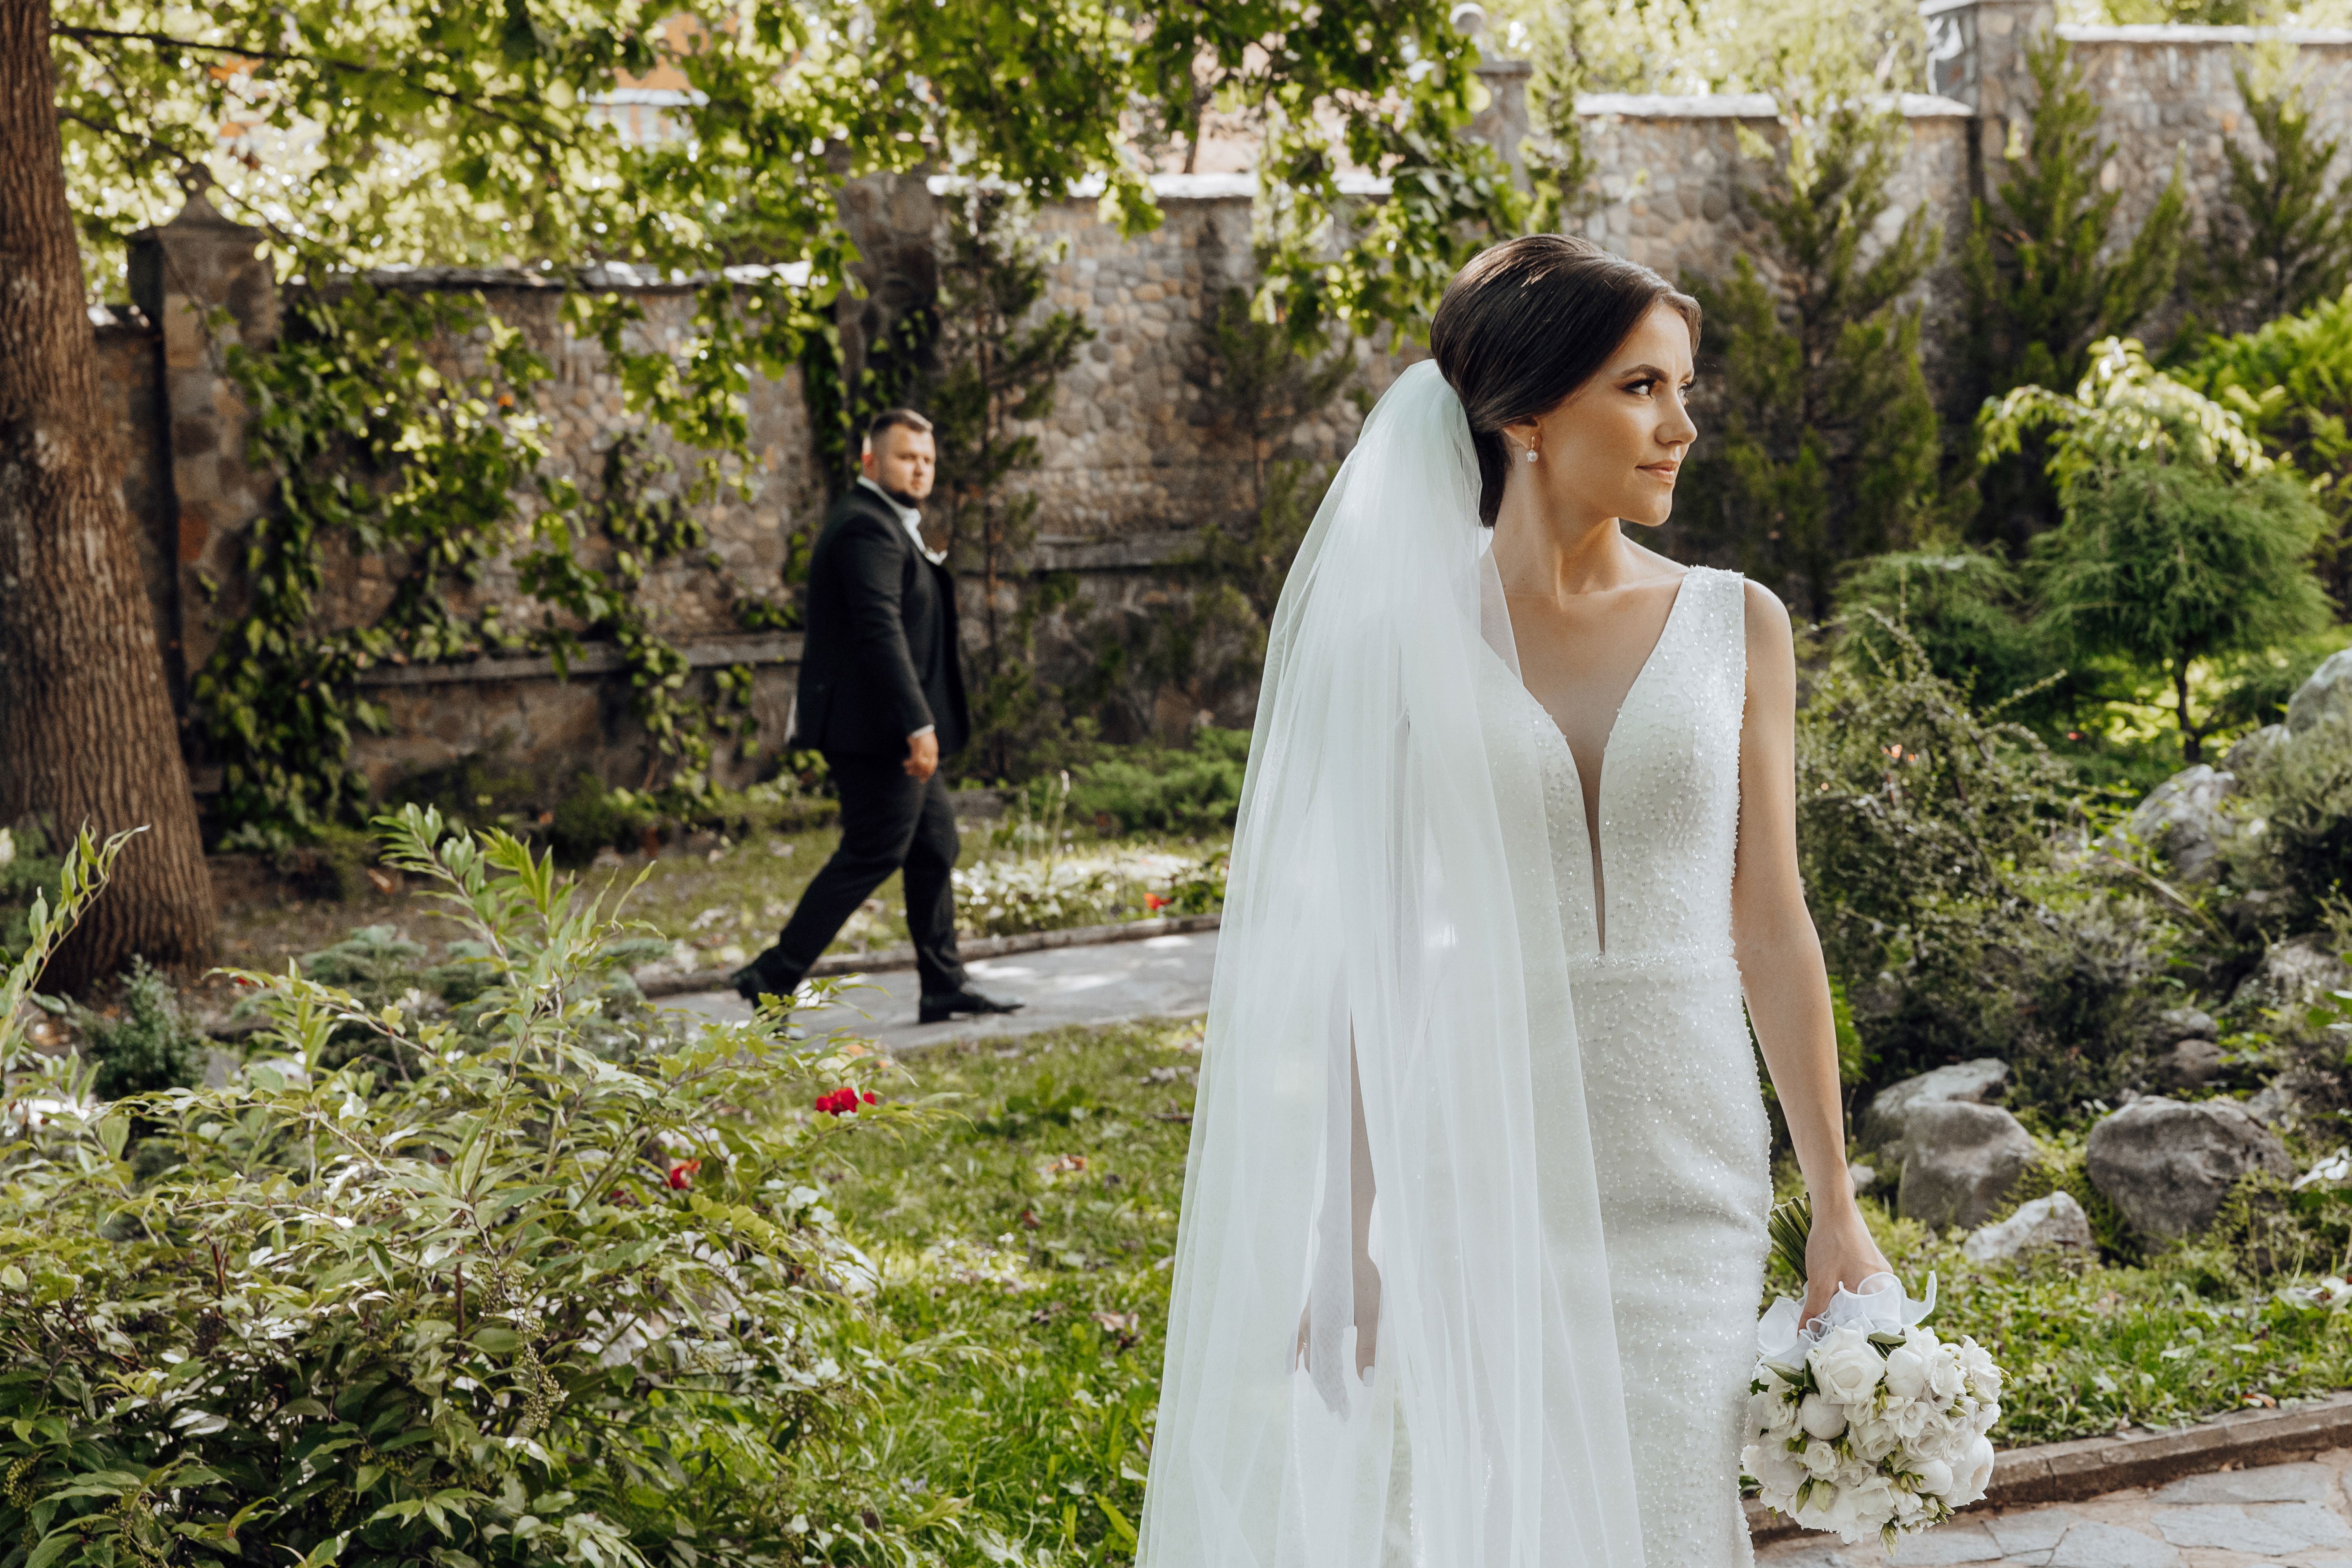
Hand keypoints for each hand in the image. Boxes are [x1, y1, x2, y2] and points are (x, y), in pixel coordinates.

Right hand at [904, 729, 937, 779]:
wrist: (920, 724)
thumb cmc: (921, 733)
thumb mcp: (926, 743)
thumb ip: (926, 751)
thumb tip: (922, 760)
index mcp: (934, 751)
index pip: (933, 766)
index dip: (928, 773)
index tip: (923, 779)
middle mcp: (930, 752)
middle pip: (926, 768)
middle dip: (921, 774)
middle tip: (915, 778)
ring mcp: (924, 750)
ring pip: (920, 766)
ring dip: (913, 770)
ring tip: (907, 771)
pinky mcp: (918, 749)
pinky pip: (914, 761)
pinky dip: (909, 764)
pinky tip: (904, 764)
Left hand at [1800, 1197, 1891, 1326]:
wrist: (1834, 1207)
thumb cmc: (1830, 1243)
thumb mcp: (1819, 1281)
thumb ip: (1815, 1310)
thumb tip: (1805, 1336)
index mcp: (1879, 1290)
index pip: (1875, 1325)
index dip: (1855, 1335)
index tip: (1837, 1343)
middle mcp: (1884, 1282)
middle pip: (1868, 1312)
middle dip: (1848, 1322)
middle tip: (1828, 1331)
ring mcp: (1878, 1270)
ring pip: (1863, 1299)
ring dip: (1845, 1307)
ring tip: (1827, 1315)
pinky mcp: (1869, 1262)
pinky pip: (1860, 1285)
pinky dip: (1846, 1292)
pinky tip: (1831, 1293)